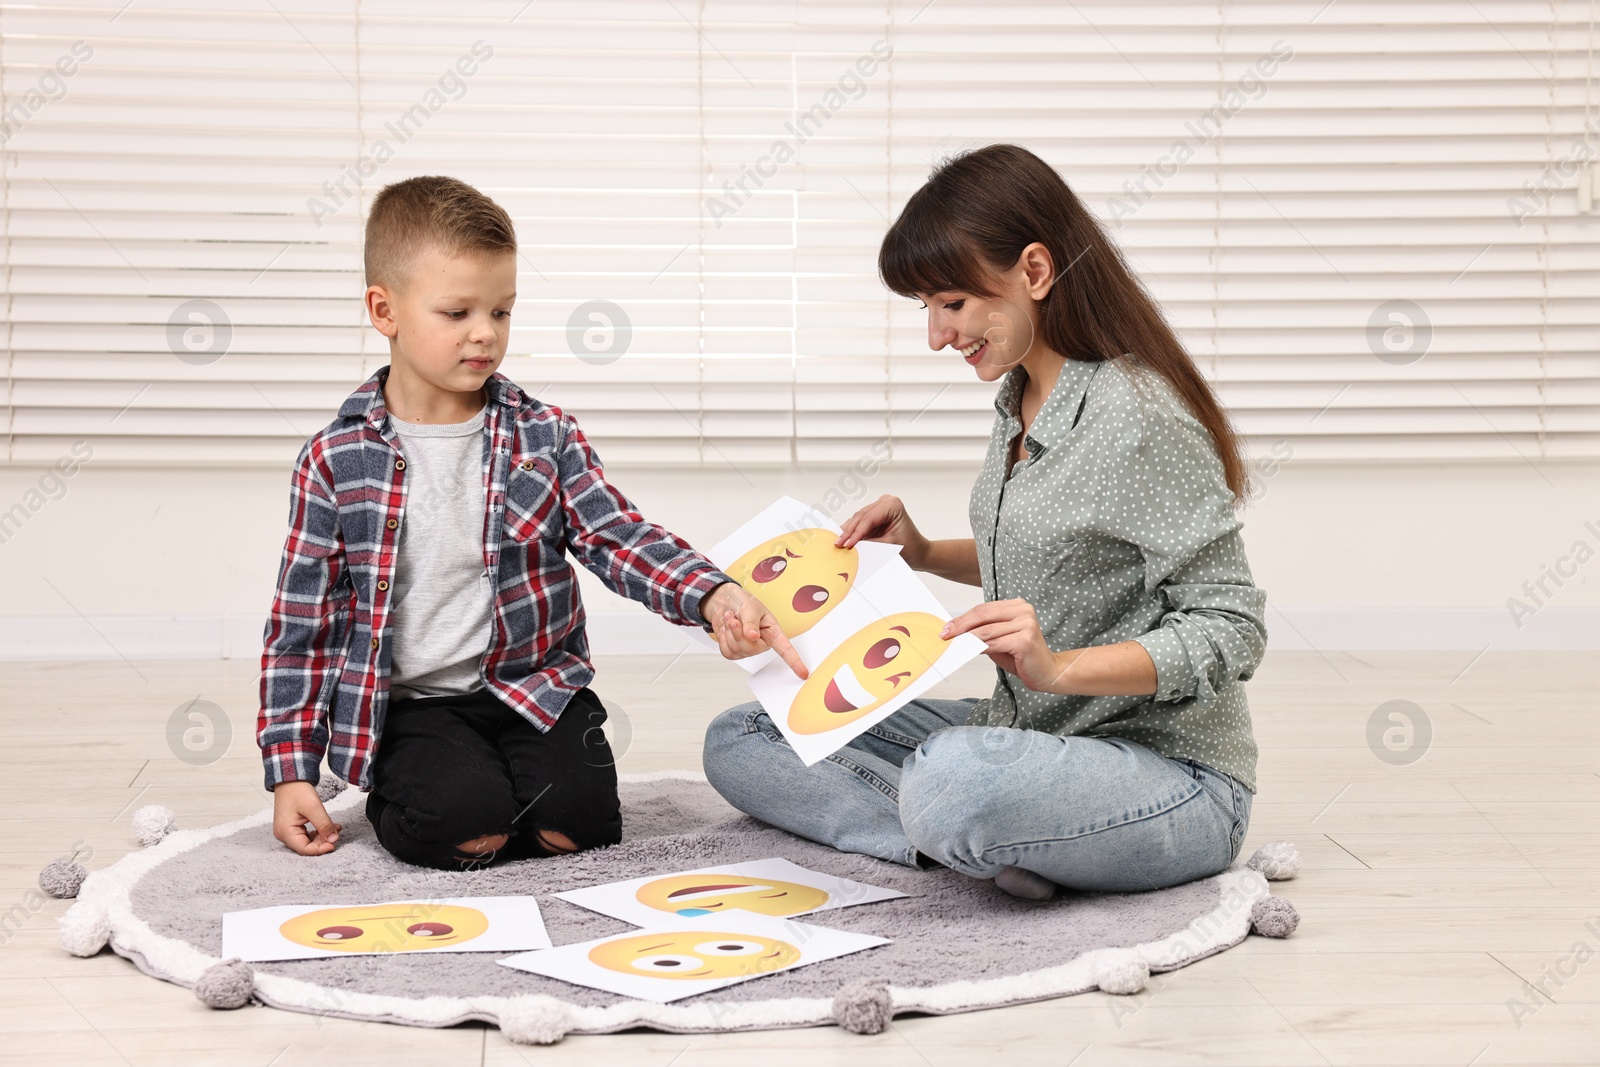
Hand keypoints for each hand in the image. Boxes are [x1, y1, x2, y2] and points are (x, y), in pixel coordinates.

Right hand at [272, 780, 341, 855]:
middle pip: (306, 846)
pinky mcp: (293, 826)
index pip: (304, 849)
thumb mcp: (313, 807)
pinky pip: (307, 834)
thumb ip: (324, 825)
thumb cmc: (297, 790)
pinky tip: (330, 826)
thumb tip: (333, 839)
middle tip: (336, 834)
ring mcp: (287, 830)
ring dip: (323, 836)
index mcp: (285, 832)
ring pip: (308, 841)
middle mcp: (284, 834)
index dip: (320, 849)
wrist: (290, 778)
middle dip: (323, 842)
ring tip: (336, 828)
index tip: (334, 844)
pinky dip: (319, 832)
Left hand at [701, 581, 808, 678]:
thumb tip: (752, 637)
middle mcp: (762, 643)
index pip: (785, 649)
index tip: (803, 673)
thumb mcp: (750, 607)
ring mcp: (748, 649)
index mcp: (772, 632)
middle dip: (737, 632)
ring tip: (730, 618)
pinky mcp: (736, 652)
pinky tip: (725, 629)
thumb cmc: (743, 603)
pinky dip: (722, 638)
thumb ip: (751, 622)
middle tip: (733, 618)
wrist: (726, 602)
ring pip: (737, 650)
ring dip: (728, 632)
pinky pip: (727, 652)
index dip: (795, 661)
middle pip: (750, 649)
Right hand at [836, 494, 930, 567]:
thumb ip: (868, 544)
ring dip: (848, 531)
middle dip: (849, 532)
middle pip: (861, 517)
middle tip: (838, 544)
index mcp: (893, 505)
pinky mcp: (874, 515)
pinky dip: (852, 532)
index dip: (856, 532)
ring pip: (858, 519)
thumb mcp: (888, 546)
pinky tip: (843, 539)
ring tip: (838, 543)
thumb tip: (850, 545)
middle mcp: (886, 502)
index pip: (869, 519)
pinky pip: (860, 523)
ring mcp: (879, 507)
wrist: (918, 552)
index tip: (847, 544)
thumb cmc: (910, 548)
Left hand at [942, 598, 1068, 694]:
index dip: (963, 618)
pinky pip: (994, 643)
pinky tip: (969, 650)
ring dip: (967, 638)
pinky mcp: (1025, 640)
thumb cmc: (1022, 656)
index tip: (947, 627)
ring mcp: (1026, 624)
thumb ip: (983, 633)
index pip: (984, 609)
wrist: (1048, 672)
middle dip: (961, 625)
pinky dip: (978, 647)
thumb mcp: (1000, 640)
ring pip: (986, 630)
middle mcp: (1023, 611)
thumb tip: (957, 632)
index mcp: (1018, 606)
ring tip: (953, 644)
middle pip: (983, 615)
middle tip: (945, 634)